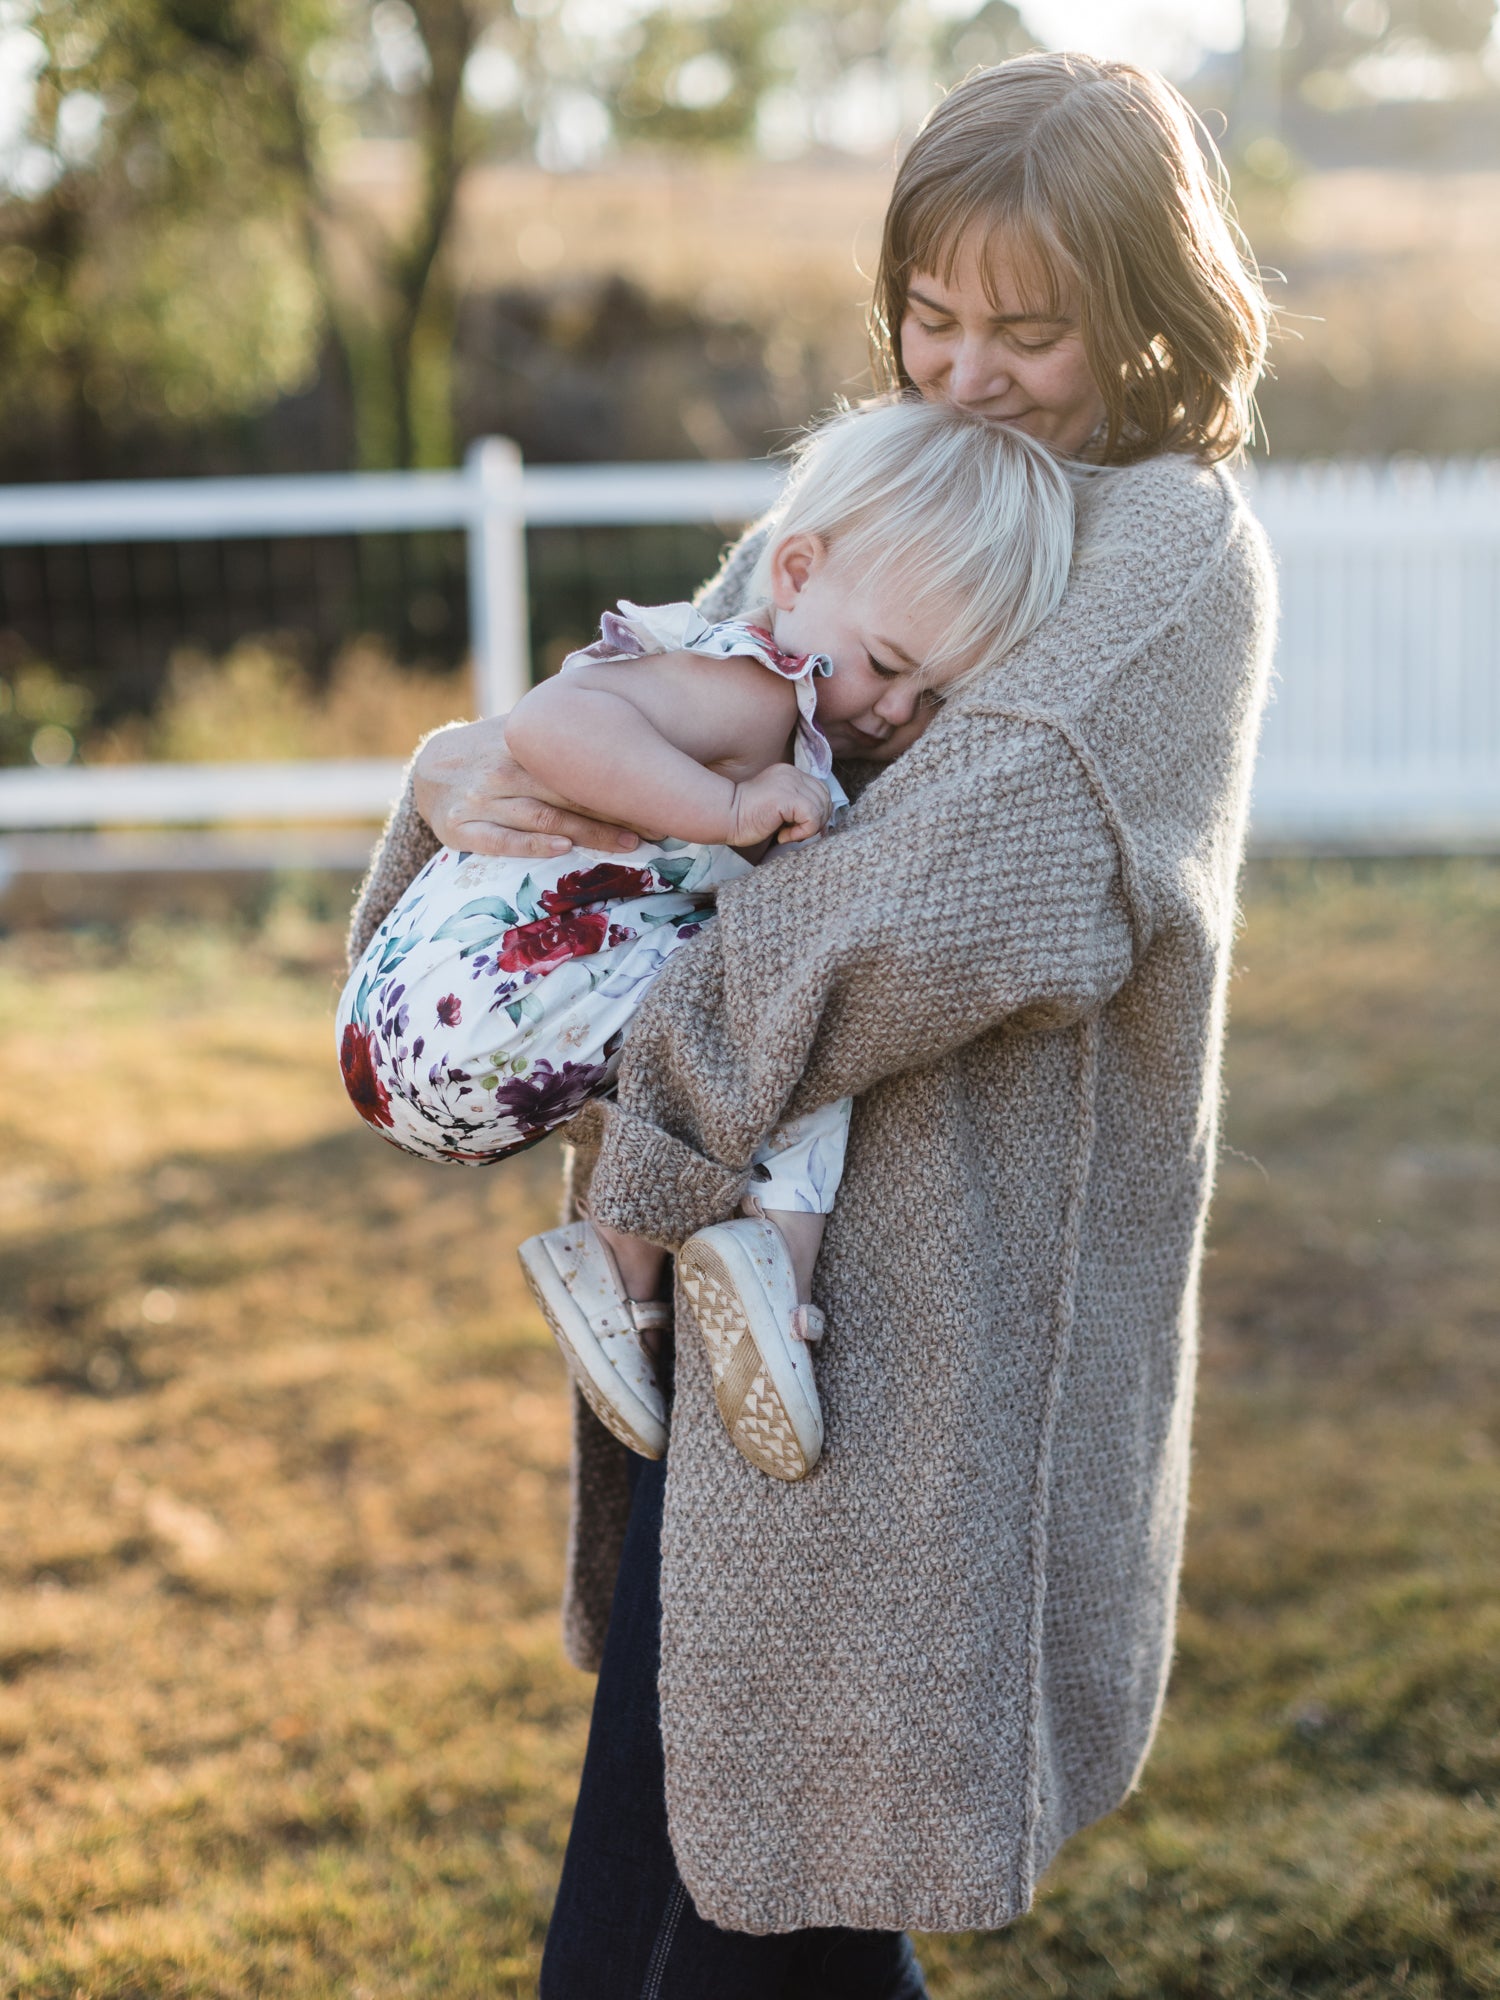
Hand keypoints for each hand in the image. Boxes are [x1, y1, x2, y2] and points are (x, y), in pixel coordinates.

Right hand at [412, 717, 639, 857]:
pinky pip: (500, 840)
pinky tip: (564, 850)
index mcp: (526, 745)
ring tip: (630, 845)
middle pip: (570, 793)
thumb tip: (635, 716)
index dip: (624, 783)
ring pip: (544, 818)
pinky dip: (532, 845)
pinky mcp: (460, 829)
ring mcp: (482, 801)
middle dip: (618, 812)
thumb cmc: (495, 752)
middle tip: (660, 828)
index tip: (663, 797)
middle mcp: (505, 770)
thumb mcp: (525, 732)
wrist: (429, 768)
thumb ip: (567, 732)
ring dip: (589, 833)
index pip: (583, 765)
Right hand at [728, 765, 831, 848]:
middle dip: (817, 821)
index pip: (820, 791)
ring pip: (822, 808)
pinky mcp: (788, 796)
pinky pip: (812, 817)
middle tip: (794, 833)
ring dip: (807, 829)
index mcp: (790, 773)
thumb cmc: (745, 818)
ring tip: (785, 834)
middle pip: (826, 798)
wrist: (723, 816)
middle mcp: (792, 773)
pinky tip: (782, 836)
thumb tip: (824, 826)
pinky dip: (803, 832)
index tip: (797, 829)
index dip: (816, 814)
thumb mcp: (778, 809)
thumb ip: (798, 809)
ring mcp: (790, 782)